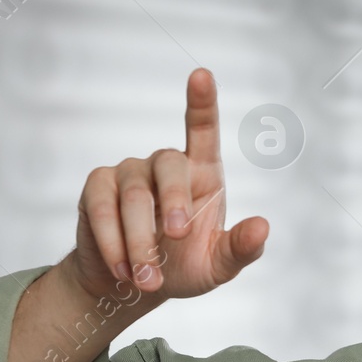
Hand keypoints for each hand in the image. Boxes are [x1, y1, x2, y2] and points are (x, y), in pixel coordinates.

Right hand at [65, 67, 268, 300]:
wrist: (132, 286)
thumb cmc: (181, 268)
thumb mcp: (217, 266)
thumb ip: (241, 249)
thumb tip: (263, 227)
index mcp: (203, 174)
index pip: (203, 129)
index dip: (202, 102)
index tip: (201, 75)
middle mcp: (166, 165)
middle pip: (169, 164)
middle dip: (173, 203)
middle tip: (175, 238)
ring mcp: (129, 172)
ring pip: (134, 195)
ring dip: (141, 241)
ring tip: (146, 278)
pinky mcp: (98, 187)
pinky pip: (102, 207)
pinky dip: (113, 242)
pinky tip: (123, 269)